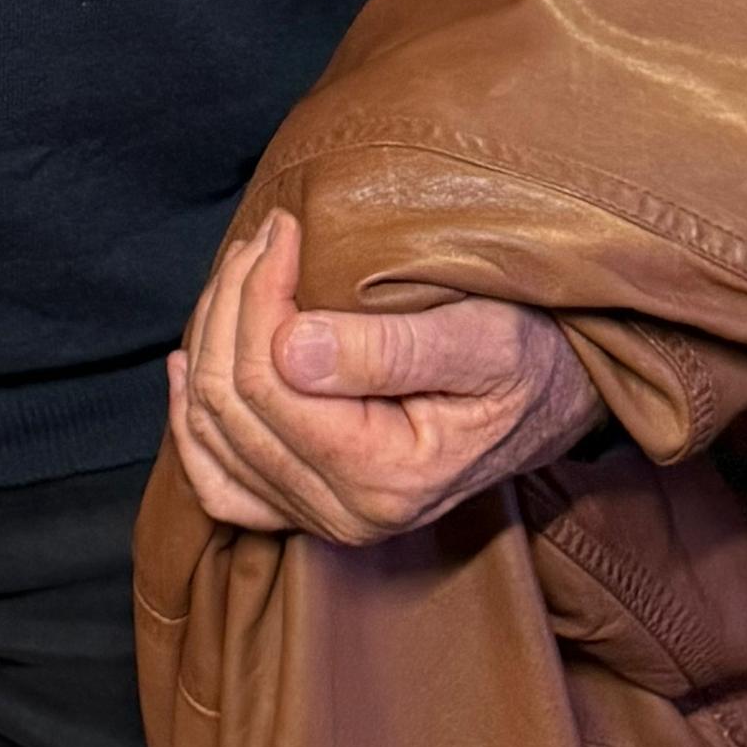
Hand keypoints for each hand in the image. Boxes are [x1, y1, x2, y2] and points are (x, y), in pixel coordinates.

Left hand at [167, 210, 601, 543]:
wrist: (554, 400)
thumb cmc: (528, 358)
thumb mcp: (481, 339)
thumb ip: (390, 349)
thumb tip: (288, 348)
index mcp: (386, 477)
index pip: (266, 379)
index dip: (258, 291)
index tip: (286, 228)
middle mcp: (347, 515)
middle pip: (228, 402)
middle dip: (230, 303)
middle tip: (265, 237)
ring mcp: (322, 519)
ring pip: (210, 430)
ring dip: (209, 340)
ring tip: (243, 273)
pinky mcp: (307, 510)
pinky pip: (219, 485)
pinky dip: (193, 424)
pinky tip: (191, 365)